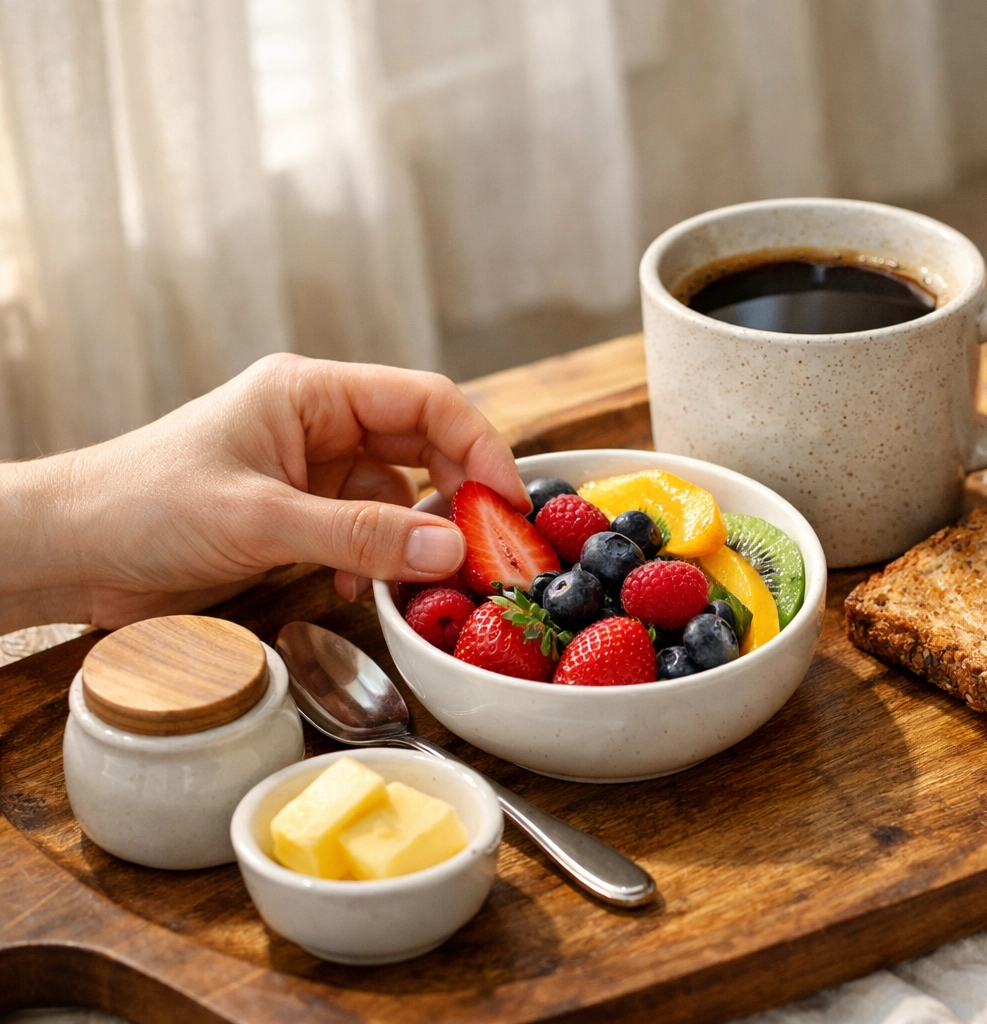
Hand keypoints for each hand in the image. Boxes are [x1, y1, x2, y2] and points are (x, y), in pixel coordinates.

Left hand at [1, 353, 527, 629]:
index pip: (426, 401)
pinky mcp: (298, 516)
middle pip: (423, 446)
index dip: (479, 447)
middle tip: (488, 550)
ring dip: (418, 538)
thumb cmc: (140, 508)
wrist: (67, 551)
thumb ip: (361, 533)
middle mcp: (319, 423)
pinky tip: (363, 591)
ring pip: (399, 496)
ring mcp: (309, 471)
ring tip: (431, 579)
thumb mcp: (260, 520)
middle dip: (458, 498)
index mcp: (311, 392)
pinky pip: (367, 532)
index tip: (508, 504)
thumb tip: (451, 549)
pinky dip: (379, 562)